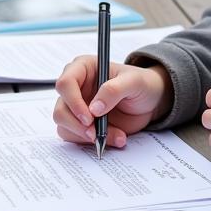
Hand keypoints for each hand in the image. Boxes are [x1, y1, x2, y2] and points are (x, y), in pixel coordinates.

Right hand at [54, 56, 173, 148]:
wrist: (150, 101)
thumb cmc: (141, 84)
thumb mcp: (134, 81)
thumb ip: (113, 90)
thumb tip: (94, 108)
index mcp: (83, 68)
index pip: (65, 84)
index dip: (73, 102)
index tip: (89, 117)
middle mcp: (76, 87)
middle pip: (61, 109)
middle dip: (77, 125)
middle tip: (96, 134)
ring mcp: (77, 107)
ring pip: (65, 126)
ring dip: (88, 136)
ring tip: (115, 135)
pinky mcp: (83, 124)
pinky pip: (78, 138)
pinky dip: (95, 142)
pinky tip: (115, 137)